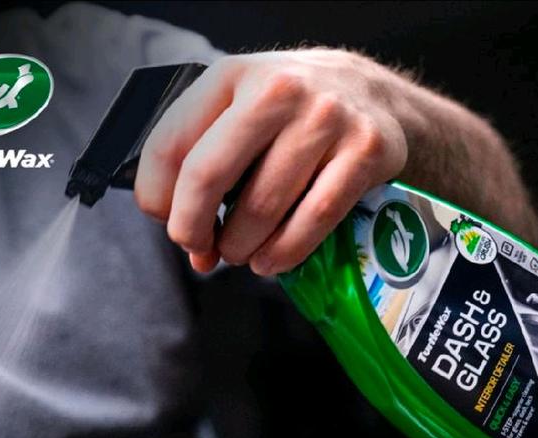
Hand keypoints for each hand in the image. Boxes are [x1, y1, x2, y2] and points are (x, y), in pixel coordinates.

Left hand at [135, 49, 407, 274]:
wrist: (379, 99)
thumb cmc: (295, 117)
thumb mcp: (244, 112)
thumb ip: (207, 164)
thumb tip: (192, 245)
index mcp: (233, 76)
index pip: (169, 145)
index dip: (157, 199)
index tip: (168, 223)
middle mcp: (278, 90)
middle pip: (207, 175)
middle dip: (192, 228)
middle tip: (200, 249)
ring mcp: (326, 119)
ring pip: (260, 208)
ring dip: (239, 248)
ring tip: (240, 253)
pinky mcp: (365, 152)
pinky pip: (311, 221)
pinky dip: (283, 254)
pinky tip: (271, 261)